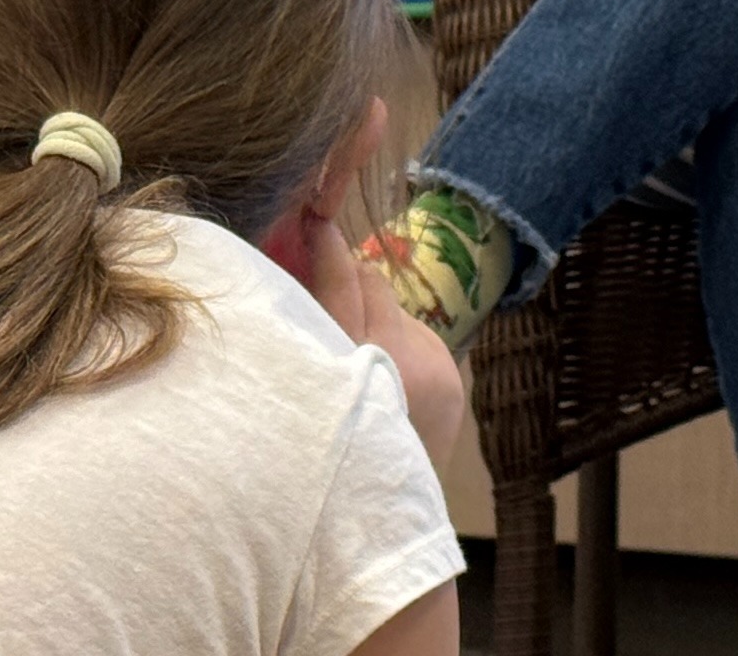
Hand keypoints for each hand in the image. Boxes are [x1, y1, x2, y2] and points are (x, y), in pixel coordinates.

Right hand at [298, 207, 469, 463]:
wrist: (380, 520)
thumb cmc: (319, 461)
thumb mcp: (296, 400)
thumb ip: (297, 341)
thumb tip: (287, 280)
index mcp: (350, 364)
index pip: (340, 283)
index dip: (324, 247)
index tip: (314, 217)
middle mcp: (399, 359)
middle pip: (371, 281)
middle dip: (347, 275)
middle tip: (321, 263)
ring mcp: (433, 366)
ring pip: (394, 306)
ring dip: (373, 315)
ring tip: (354, 349)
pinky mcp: (451, 375)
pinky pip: (417, 334)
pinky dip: (396, 341)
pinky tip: (382, 374)